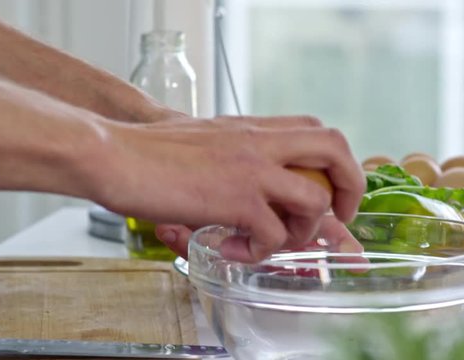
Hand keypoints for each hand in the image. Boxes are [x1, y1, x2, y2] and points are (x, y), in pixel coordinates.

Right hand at [90, 115, 363, 262]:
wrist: (114, 154)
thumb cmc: (146, 150)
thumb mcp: (199, 139)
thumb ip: (229, 152)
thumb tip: (240, 177)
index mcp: (250, 128)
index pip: (315, 129)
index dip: (335, 160)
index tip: (331, 189)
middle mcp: (258, 143)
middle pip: (333, 148)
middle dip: (349, 187)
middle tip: (338, 217)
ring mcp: (250, 170)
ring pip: (314, 200)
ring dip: (302, 231)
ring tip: (272, 242)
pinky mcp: (234, 200)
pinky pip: (273, 235)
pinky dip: (260, 252)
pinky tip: (234, 250)